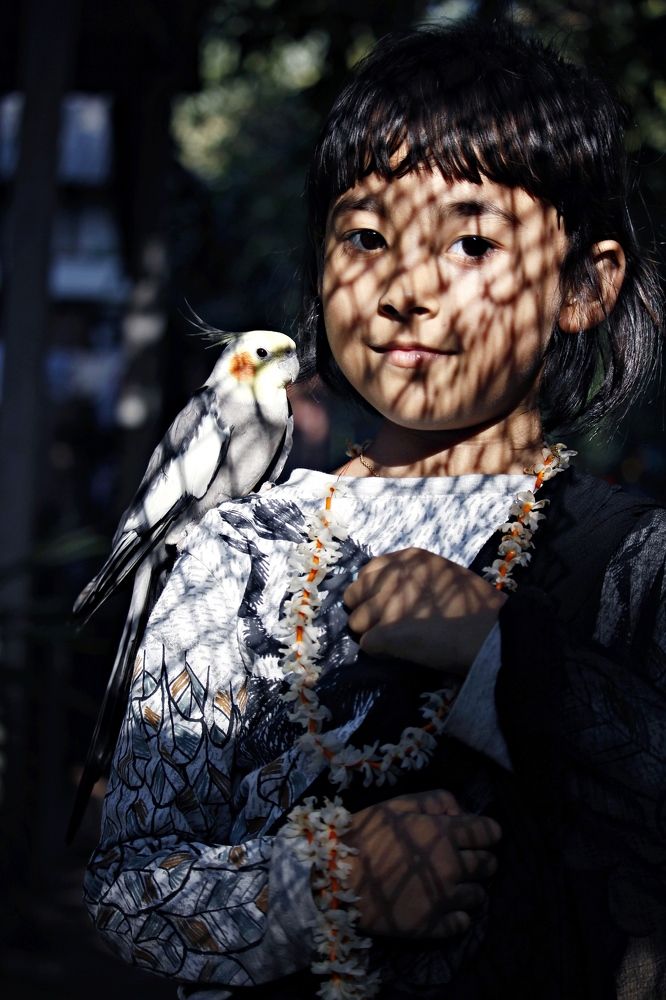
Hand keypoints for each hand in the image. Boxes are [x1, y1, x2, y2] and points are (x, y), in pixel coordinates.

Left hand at [344, 547, 506, 675]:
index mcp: (407, 559)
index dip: (372, 590)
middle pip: (354, 595)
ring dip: (372, 633)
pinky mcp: (384, 632)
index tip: (383, 602)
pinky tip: (399, 653)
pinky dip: (379, 652)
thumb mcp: (444, 573)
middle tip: (384, 625)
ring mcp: (385, 604)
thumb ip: (415, 576)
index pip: (368, 571)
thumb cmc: (477, 606)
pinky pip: (367, 644)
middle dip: (365, 611)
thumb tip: (394, 591)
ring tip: (397, 641)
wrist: (489, 633)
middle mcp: (391, 577)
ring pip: (357, 622)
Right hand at [346, 790, 500, 938]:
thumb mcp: (396, 805)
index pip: (489, 832)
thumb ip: (433, 800)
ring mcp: (443, 899)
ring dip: (470, 888)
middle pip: (489, 864)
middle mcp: (451, 866)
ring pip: (479, 895)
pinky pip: (462, 923)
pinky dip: (458, 916)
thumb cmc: (364, 835)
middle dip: (481, 859)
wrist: (337, 878)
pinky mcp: (432, 926)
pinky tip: (444, 908)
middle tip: (463, 859)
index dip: (486, 832)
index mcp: (444, 833)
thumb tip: (459, 810)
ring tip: (451, 885)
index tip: (477, 835)